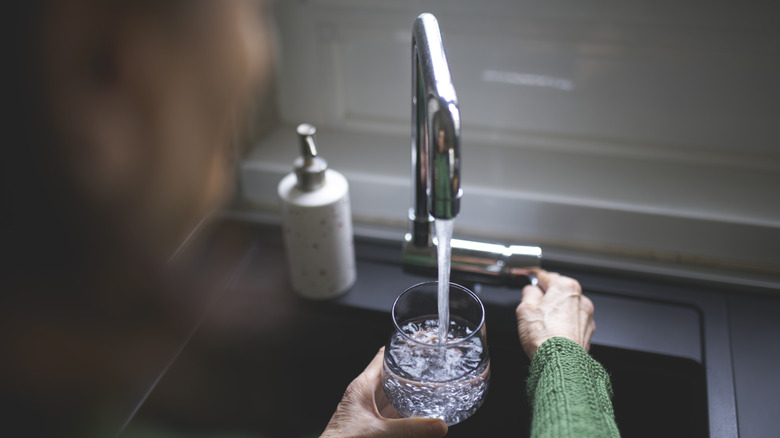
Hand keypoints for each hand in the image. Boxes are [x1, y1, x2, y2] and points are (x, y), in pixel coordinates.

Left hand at [321, 347, 448, 437]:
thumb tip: (439, 425)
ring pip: (392, 393)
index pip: (383, 356)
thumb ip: (410, 429)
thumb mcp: (380, 433)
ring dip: (410, 390)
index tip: (420, 343)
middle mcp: (364, 394)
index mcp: (362, 386)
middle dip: (411, 371)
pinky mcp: (371, 423)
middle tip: (433, 367)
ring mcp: (368, 409)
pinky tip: (419, 413)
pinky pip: (391, 411)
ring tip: (433, 386)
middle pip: (391, 374)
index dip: (401, 348)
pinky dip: (405, 409)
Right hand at [515, 270, 595, 358]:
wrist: (560, 361)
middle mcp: (580, 299)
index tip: (530, 277)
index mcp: (565, 287)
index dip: (535, 277)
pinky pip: (574, 322)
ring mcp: (587, 316)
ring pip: (568, 307)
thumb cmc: (544, 336)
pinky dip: (565, 324)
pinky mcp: (588, 332)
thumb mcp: (525, 309)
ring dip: (557, 310)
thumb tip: (531, 290)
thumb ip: (528, 294)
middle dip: (547, 295)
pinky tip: (553, 332)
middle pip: (560, 291)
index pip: (546, 276)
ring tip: (542, 322)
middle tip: (533, 304)